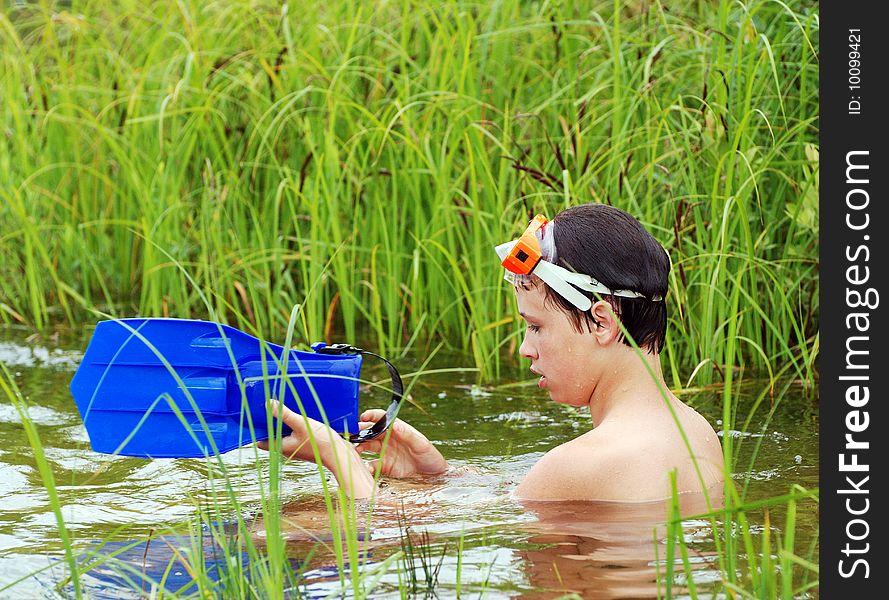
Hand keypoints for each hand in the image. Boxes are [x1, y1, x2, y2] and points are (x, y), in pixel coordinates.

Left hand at [256, 400, 374, 497]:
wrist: (341, 455)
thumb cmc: (321, 443)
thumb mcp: (302, 424)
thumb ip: (285, 414)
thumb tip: (269, 404)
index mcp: (282, 447)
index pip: (261, 441)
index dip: (257, 430)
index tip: (256, 416)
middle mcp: (288, 448)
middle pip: (274, 435)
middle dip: (272, 422)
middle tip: (271, 406)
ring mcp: (298, 446)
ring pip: (286, 433)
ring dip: (285, 421)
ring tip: (285, 406)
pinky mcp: (308, 443)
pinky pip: (297, 432)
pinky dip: (296, 423)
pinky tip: (302, 413)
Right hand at [355, 409, 447, 478]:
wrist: (434, 474)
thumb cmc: (430, 455)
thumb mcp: (421, 444)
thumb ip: (408, 435)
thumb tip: (395, 425)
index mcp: (398, 429)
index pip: (382, 419)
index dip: (372, 416)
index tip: (364, 417)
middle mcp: (389, 439)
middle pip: (370, 432)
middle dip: (360, 432)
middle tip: (353, 435)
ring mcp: (386, 452)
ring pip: (367, 446)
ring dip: (359, 447)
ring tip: (356, 450)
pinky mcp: (385, 466)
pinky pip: (372, 465)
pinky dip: (366, 466)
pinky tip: (366, 468)